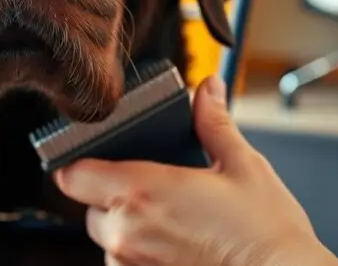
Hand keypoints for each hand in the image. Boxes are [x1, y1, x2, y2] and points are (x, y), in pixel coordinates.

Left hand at [54, 75, 337, 265]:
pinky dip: (142, 254)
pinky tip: (177, 245)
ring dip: (129, 228)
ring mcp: (132, 265)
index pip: (72, 174)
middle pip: (90, 207)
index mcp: (141, 190)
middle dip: (115, 196)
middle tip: (156, 189)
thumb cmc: (266, 234)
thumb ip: (213, 123)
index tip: (94, 157)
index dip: (78, 163)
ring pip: (109, 239)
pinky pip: (125, 264)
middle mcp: (127, 232)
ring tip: (173, 222)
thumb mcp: (242, 166)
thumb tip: (206, 90)